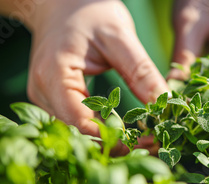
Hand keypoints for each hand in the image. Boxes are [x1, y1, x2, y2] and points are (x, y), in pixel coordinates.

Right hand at [26, 0, 167, 153]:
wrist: (61, 4)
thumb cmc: (90, 13)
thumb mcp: (121, 37)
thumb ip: (141, 72)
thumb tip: (165, 104)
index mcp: (55, 75)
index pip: (79, 122)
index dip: (112, 138)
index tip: (145, 143)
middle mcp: (43, 92)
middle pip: (78, 133)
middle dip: (115, 144)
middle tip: (152, 146)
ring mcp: (45, 99)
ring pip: (77, 133)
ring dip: (110, 141)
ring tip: (144, 141)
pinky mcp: (53, 101)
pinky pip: (77, 124)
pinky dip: (102, 131)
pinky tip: (127, 132)